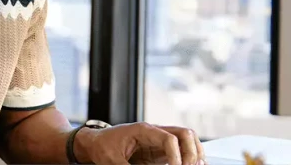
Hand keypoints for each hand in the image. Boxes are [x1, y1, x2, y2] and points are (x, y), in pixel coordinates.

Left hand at [75, 122, 204, 164]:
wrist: (95, 143)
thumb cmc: (102, 147)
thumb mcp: (112, 161)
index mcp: (143, 130)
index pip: (169, 138)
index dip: (177, 156)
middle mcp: (155, 132)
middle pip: (185, 133)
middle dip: (192, 152)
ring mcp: (160, 141)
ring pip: (188, 140)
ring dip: (195, 154)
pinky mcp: (161, 151)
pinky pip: (183, 151)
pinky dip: (191, 159)